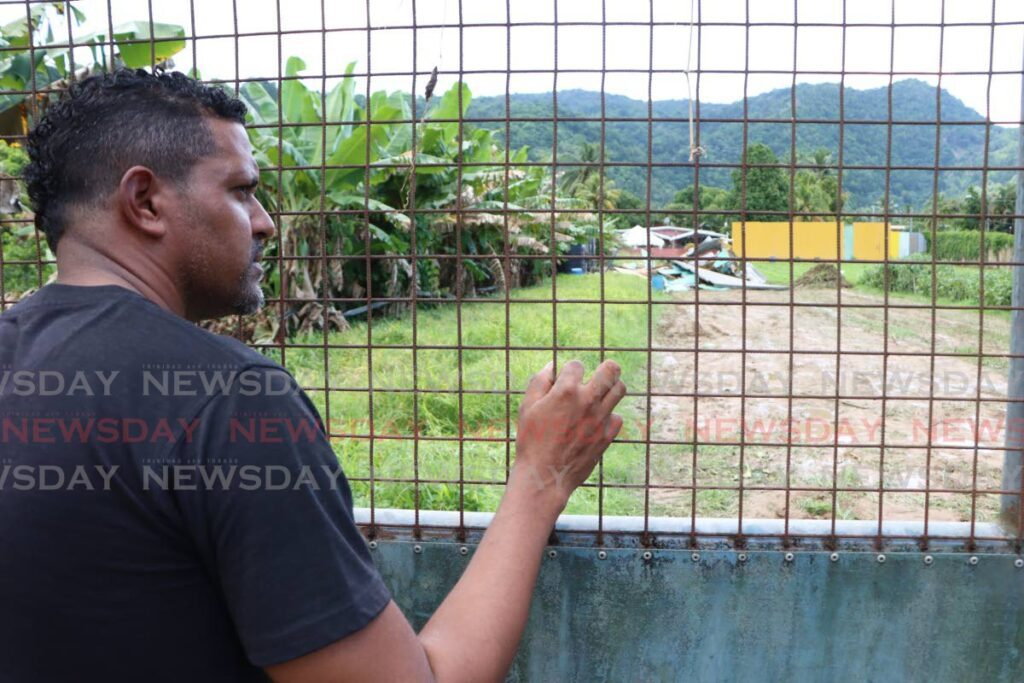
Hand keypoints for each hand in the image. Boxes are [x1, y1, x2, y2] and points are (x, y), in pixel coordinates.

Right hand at [510, 359, 626, 509]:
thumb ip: (539, 382)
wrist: (545, 476)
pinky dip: (608, 416)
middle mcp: (587, 401)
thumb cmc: (531, 440)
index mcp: (566, 391)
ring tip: (600, 394)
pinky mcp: (607, 436)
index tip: (564, 380)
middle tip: (597, 376)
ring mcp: (600, 419)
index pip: (577, 364)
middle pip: (611, 369)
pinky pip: (617, 417)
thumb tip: (552, 366)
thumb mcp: (527, 407)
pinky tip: (595, 421)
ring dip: (610, 387)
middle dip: (604, 368)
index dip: (569, 370)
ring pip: (620, 389)